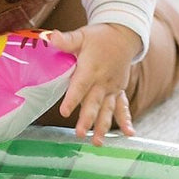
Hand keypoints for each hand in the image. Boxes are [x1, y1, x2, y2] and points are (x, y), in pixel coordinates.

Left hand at [47, 23, 140, 145]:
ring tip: (98, 143)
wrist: (124, 35)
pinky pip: (123, 107)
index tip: (64, 111)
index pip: (80, 85)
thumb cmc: (98, 37)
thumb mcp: (82, 35)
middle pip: (93, 102)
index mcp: (91, 68)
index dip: (72, 98)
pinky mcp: (119, 91)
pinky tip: (129, 134)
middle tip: (80, 134)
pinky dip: (126, 120)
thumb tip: (50, 36)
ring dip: (103, 126)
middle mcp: (103, 81)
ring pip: (107, 109)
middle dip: (87, 119)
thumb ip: (66, 40)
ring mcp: (112, 88)